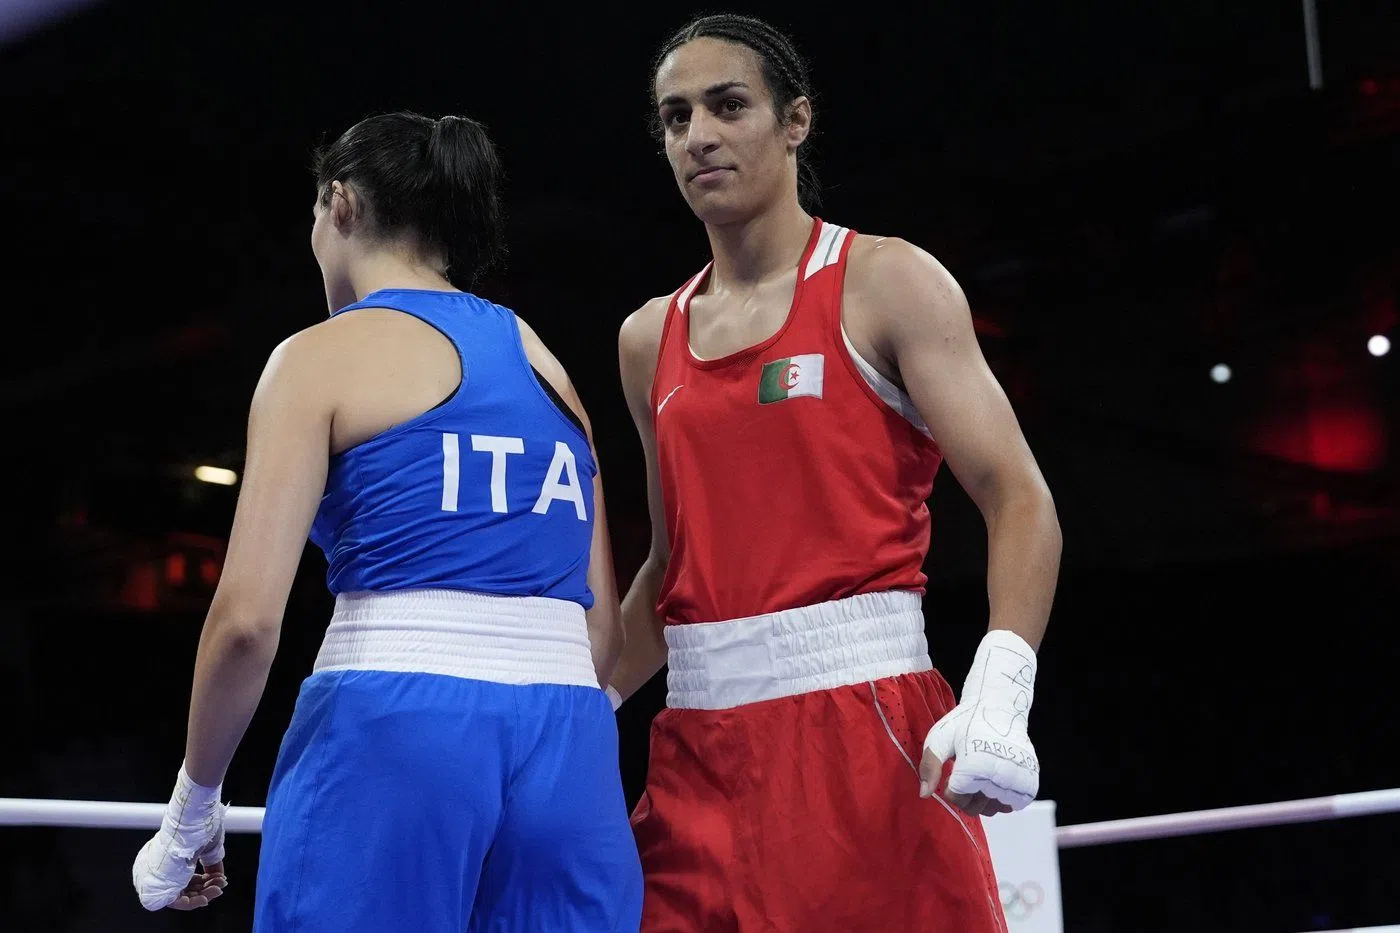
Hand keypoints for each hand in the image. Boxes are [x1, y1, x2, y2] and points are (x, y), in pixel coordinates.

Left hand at [132, 763, 228, 910]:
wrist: (191, 820)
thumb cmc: (199, 827)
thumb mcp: (209, 848)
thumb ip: (212, 865)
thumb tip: (219, 877)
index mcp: (171, 860)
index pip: (186, 879)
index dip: (204, 882)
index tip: (219, 880)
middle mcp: (163, 871)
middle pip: (185, 889)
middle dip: (206, 889)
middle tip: (221, 885)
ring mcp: (159, 879)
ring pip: (182, 897)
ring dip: (202, 895)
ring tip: (217, 888)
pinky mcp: (158, 886)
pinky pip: (175, 901)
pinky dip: (191, 902)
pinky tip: (206, 897)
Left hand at [918, 630, 1040, 816]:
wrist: (999, 708)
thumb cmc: (965, 723)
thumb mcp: (939, 739)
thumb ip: (929, 767)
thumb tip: (924, 795)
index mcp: (974, 766)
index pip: (956, 798)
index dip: (949, 786)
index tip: (954, 768)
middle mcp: (998, 777)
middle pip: (974, 808)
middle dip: (965, 794)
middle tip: (967, 771)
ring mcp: (1017, 781)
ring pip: (992, 810)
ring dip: (983, 798)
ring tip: (981, 774)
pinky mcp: (1029, 782)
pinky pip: (1011, 806)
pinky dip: (1001, 798)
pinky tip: (995, 780)